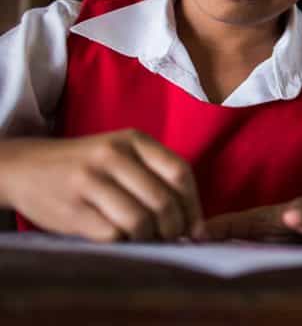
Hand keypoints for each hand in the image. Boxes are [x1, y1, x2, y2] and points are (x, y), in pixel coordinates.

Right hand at [0, 130, 203, 241]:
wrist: (26, 168)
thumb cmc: (87, 166)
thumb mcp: (122, 154)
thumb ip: (156, 175)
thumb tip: (193, 222)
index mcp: (134, 140)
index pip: (180, 172)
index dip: (193, 205)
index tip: (196, 228)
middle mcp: (113, 155)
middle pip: (163, 200)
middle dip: (173, 227)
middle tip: (170, 239)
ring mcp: (90, 180)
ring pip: (140, 221)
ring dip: (148, 238)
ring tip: (145, 239)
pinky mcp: (72, 208)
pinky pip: (112, 234)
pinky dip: (123, 242)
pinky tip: (120, 239)